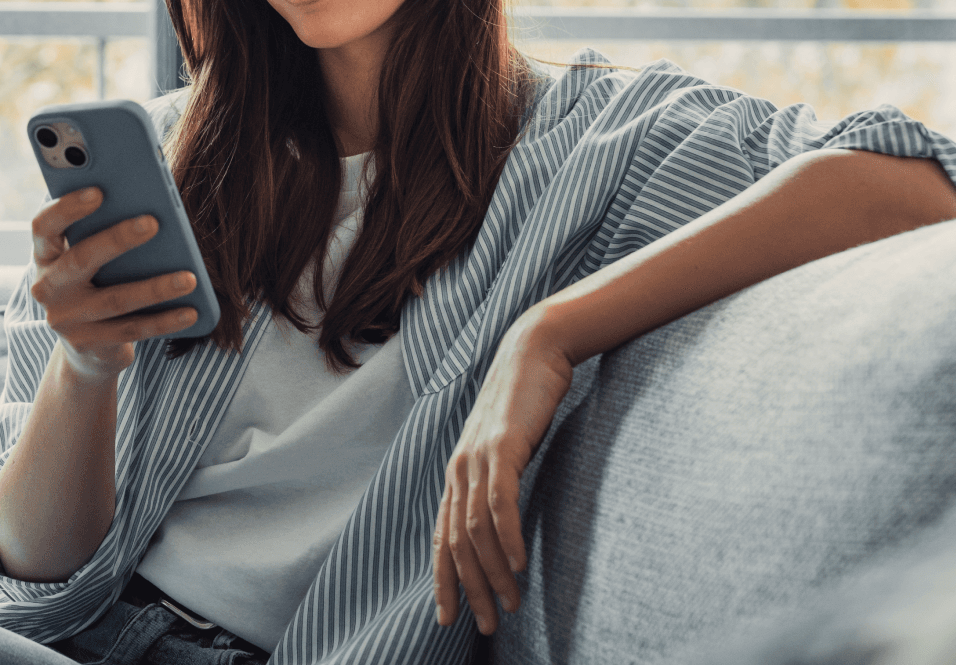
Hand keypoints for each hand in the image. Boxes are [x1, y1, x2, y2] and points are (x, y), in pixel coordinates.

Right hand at [29, 186, 199, 381]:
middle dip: (118, 239)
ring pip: (115, 299)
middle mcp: (47, 287)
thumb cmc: (97, 280)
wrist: (87, 346)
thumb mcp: (91, 253)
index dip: (67, 208)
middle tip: (153, 223)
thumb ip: (103, 228)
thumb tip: (148, 203)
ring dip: (155, 288)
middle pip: (81, 259)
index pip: (44, 226)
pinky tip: (191, 311)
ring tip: (189, 278)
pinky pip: (132, 330)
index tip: (98, 191)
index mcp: (46, 254)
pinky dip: (164, 320)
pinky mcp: (89, 344)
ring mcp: (66, 319)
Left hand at [433, 312, 573, 634]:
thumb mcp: (507, 448)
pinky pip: (499, 501)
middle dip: (469, 589)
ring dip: (493, 572)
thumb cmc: (525, 403)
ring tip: (510, 604)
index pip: (442, 537)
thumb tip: (502, 521)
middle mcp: (459, 467)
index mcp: (457, 472)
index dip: (444, 580)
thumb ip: (499, 481)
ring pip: (476, 529)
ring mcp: (477, 456)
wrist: (533, 351)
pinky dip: (506, 536)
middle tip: (487, 625)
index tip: (448, 618)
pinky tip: (518, 563)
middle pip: (455, 542)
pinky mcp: (502, 446)